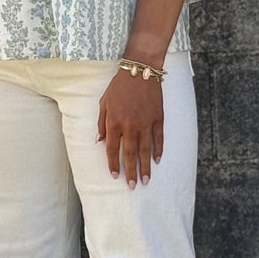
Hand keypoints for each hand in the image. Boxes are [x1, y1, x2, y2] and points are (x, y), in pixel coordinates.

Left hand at [97, 70, 164, 186]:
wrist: (140, 70)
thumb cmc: (119, 86)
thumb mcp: (104, 103)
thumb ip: (101, 123)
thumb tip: (99, 141)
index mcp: (114, 122)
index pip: (113, 149)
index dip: (113, 164)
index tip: (115, 176)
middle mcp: (130, 126)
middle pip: (130, 154)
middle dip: (131, 172)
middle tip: (133, 186)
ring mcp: (146, 123)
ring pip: (146, 150)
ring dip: (145, 167)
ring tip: (146, 180)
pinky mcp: (158, 118)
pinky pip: (159, 138)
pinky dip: (159, 150)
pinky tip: (157, 161)